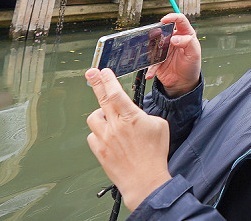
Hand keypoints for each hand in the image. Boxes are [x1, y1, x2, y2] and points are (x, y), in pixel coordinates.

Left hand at [85, 68, 172, 210]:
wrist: (144, 180)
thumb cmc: (155, 154)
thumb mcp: (159, 126)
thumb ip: (143, 115)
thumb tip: (134, 113)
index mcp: (131, 117)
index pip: (116, 93)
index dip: (108, 80)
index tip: (103, 71)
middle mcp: (115, 126)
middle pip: (102, 99)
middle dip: (96, 83)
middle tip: (91, 73)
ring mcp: (105, 139)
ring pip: (94, 118)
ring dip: (100, 115)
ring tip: (109, 119)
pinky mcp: (99, 151)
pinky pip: (93, 136)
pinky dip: (99, 134)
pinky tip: (108, 137)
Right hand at [146, 13, 200, 96]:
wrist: (183, 82)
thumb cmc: (191, 65)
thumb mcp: (194, 54)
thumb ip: (188, 43)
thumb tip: (175, 38)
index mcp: (185, 34)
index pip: (180, 20)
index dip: (172, 17)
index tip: (164, 20)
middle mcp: (173, 38)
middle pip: (163, 30)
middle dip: (158, 32)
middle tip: (156, 39)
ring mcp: (164, 48)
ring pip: (154, 43)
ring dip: (152, 49)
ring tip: (154, 57)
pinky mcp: (157, 59)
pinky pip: (151, 61)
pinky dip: (150, 68)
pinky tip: (150, 74)